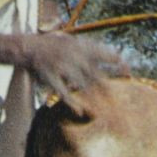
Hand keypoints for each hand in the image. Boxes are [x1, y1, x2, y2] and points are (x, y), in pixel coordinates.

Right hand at [14, 32, 128, 115]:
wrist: (28, 46)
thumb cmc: (53, 45)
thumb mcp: (73, 41)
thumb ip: (90, 50)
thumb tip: (115, 56)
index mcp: (82, 47)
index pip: (105, 54)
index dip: (118, 63)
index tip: (128, 73)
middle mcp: (74, 55)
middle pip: (96, 75)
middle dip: (107, 91)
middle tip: (118, 105)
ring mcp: (62, 66)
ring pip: (81, 85)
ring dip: (92, 100)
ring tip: (100, 114)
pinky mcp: (50, 76)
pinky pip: (62, 91)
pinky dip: (71, 102)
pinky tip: (79, 111)